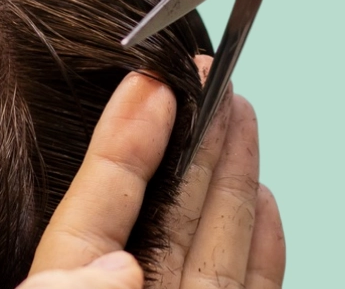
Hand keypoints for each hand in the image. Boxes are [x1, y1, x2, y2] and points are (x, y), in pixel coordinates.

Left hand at [20, 56, 285, 287]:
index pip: (99, 204)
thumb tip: (119, 268)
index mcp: (78, 284)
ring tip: (241, 111)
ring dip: (233, 174)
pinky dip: (263, 245)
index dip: (125, 140)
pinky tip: (266, 198)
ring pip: (214, 240)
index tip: (150, 83)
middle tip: (208, 77)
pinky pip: (251, 287)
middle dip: (193, 139)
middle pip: (169, 210)